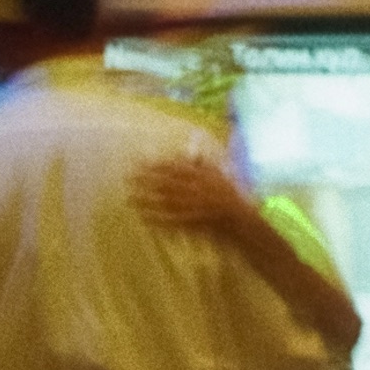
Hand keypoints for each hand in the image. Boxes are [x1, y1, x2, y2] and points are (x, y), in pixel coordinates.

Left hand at [133, 152, 251, 238]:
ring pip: (166, 202)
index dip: (157, 164)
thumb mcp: (219, 176)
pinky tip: (143, 217)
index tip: (140, 161)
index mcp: (203, 176)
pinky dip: (157, 219)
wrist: (242, 224)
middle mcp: (198, 190)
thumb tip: (192, 144)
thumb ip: (204, 161)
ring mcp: (195, 207)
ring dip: (147, 200)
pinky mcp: (194, 224)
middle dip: (146, 180)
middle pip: (167, 183)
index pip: (176, 167)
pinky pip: (172, 222)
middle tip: (127, 178)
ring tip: (130, 197)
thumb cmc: (230, 199)